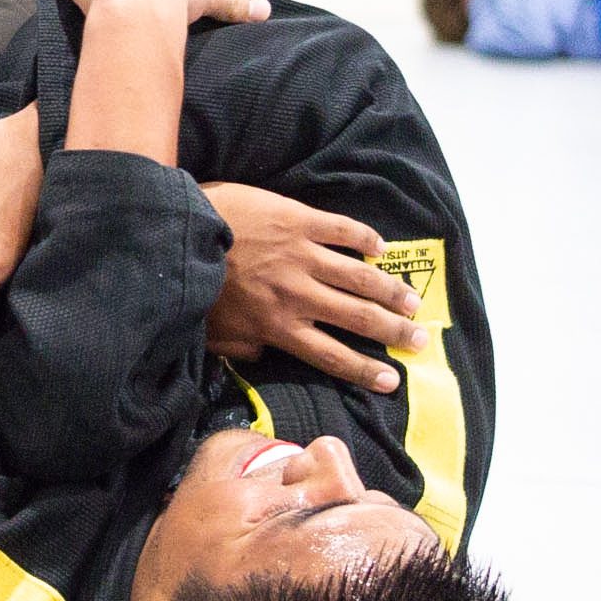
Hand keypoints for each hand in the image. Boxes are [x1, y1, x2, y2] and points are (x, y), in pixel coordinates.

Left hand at [201, 182, 427, 393]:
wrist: (179, 229)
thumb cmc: (192, 284)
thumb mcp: (213, 333)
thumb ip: (244, 348)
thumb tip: (266, 355)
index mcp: (277, 325)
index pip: (330, 356)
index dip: (364, 370)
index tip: (391, 381)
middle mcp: (297, 294)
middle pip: (356, 318)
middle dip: (393, 331)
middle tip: (420, 339)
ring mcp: (301, 255)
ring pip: (358, 277)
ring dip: (390, 290)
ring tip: (413, 301)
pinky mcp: (299, 220)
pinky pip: (342, 230)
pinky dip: (365, 239)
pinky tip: (383, 249)